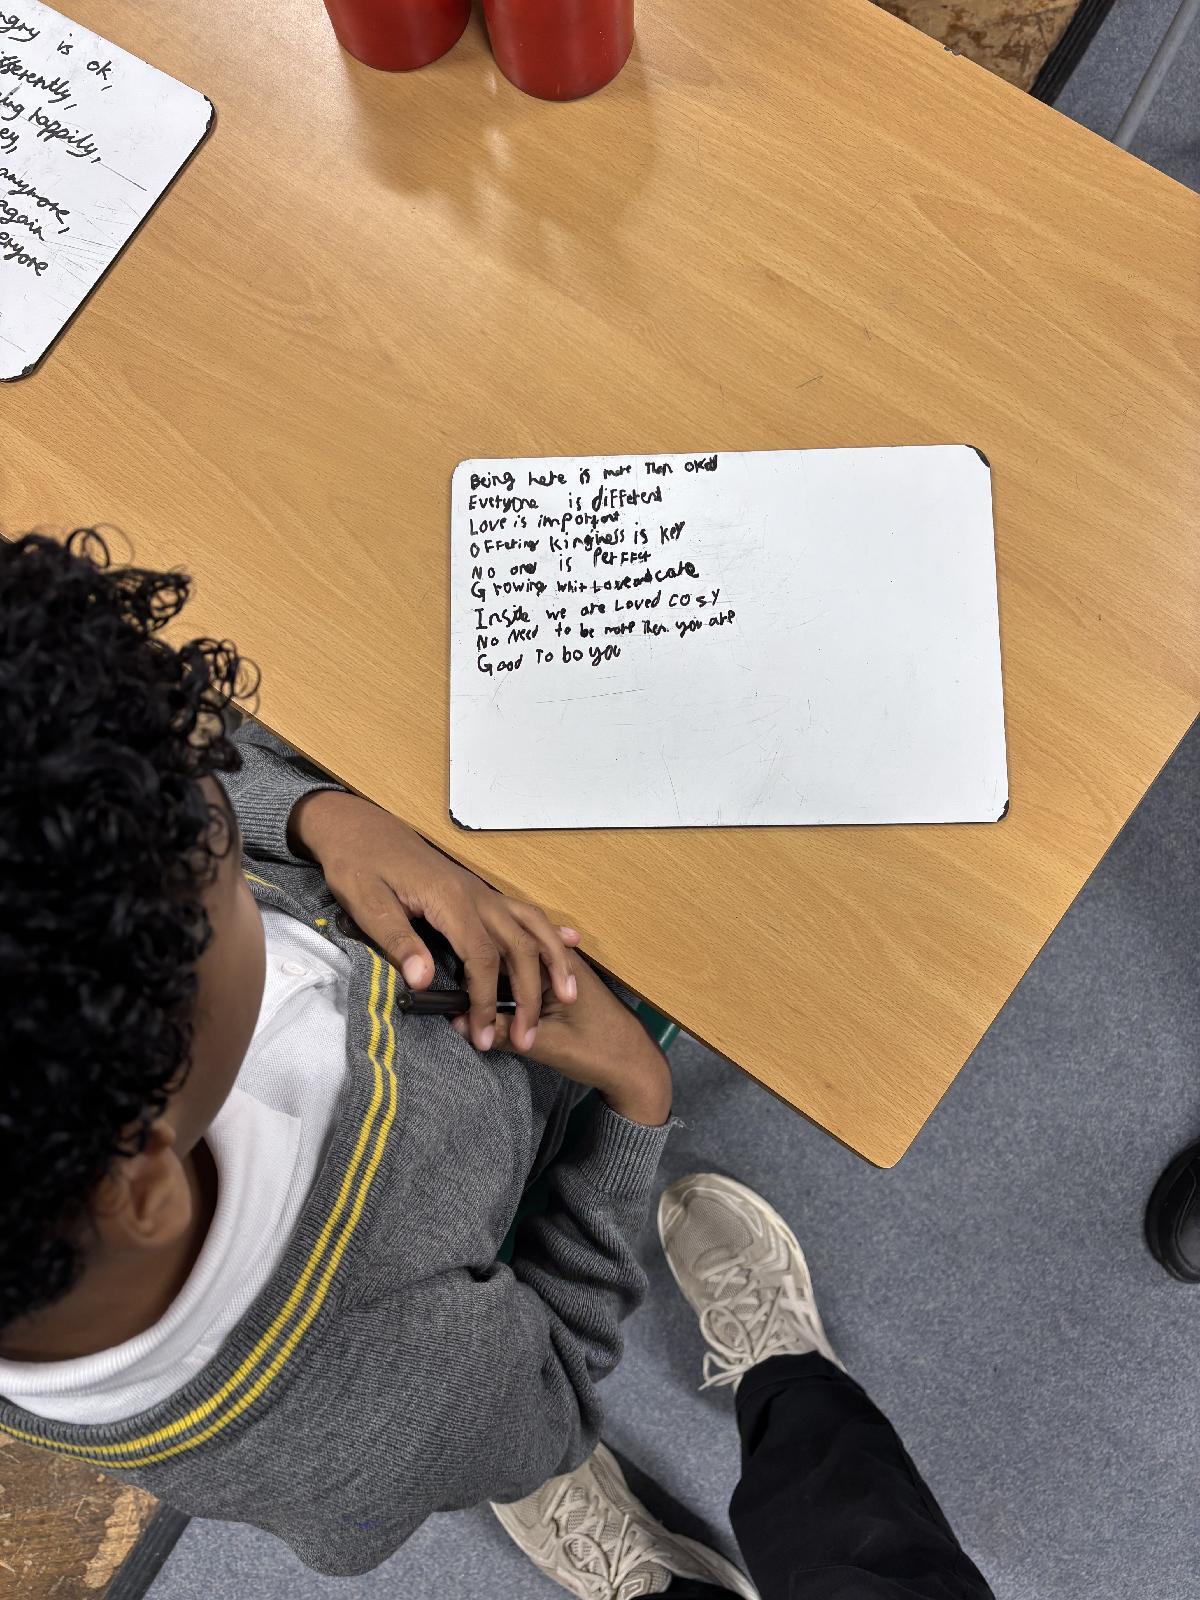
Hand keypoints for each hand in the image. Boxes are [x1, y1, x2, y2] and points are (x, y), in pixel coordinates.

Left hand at [288, 790, 578, 1051]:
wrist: (358, 826)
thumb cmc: (358, 862)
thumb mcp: (365, 903)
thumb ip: (397, 941)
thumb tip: (423, 980)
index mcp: (449, 900)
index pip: (482, 958)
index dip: (486, 1001)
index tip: (483, 1035)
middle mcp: (475, 895)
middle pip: (519, 947)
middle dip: (528, 995)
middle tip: (527, 1035)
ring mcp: (480, 892)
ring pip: (532, 925)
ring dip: (554, 961)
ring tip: (569, 994)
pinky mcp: (477, 891)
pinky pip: (523, 911)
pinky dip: (549, 930)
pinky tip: (569, 941)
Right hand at [454, 957, 671, 1126]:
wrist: (635, 1067)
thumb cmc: (601, 1051)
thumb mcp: (548, 1045)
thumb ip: (503, 1033)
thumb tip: (458, 1025)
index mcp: (558, 961)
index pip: (505, 947)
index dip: (473, 964)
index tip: (446, 985)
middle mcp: (556, 956)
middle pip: (505, 953)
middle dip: (476, 969)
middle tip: (445, 990)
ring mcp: (555, 970)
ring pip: (511, 965)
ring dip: (488, 978)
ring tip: (456, 993)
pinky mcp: (555, 986)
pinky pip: (520, 976)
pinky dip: (501, 986)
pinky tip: (481, 998)